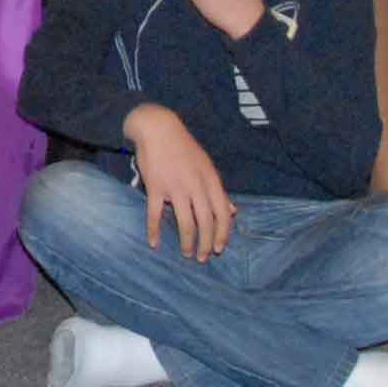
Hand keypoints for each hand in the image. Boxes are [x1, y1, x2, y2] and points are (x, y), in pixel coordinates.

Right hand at [123, 104, 235, 261]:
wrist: (158, 128)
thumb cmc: (183, 148)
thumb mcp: (207, 167)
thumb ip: (218, 191)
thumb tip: (233, 211)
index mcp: (211, 180)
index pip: (223, 213)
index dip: (223, 234)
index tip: (219, 249)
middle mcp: (196, 186)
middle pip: (206, 222)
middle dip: (205, 244)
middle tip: (202, 258)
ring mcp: (175, 187)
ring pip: (185, 222)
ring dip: (187, 242)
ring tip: (186, 253)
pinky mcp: (154, 186)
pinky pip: (154, 214)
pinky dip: (154, 231)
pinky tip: (154, 243)